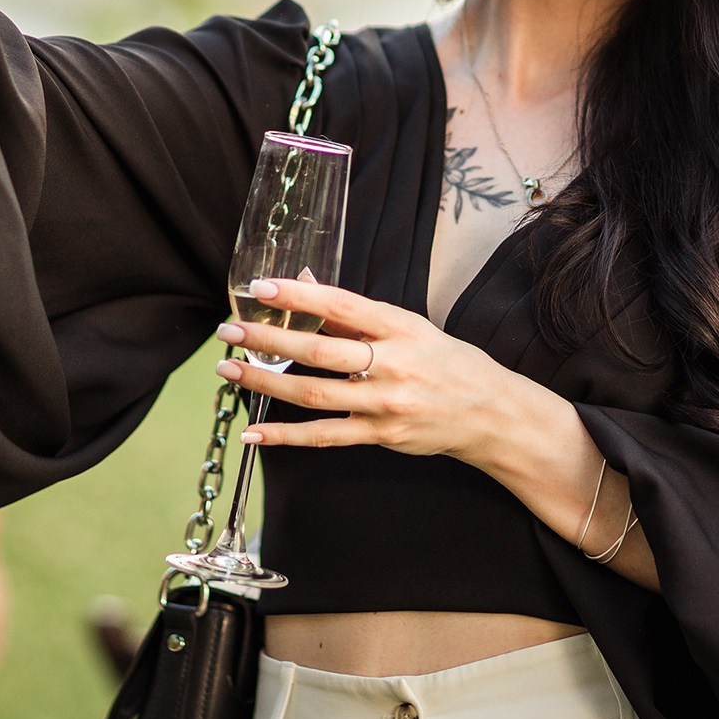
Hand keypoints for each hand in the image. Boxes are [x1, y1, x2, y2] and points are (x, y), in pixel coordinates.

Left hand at [215, 276, 539, 466]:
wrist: (489, 413)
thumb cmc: (446, 362)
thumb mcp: (408, 327)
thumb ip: (354, 312)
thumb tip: (303, 282)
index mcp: (400, 328)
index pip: (342, 306)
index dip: (299, 296)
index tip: (260, 288)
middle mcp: (393, 365)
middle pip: (320, 352)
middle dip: (268, 340)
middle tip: (229, 330)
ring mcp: (385, 404)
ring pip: (315, 395)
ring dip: (265, 382)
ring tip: (229, 369)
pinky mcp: (380, 435)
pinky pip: (324, 436)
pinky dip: (286, 436)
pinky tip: (253, 432)